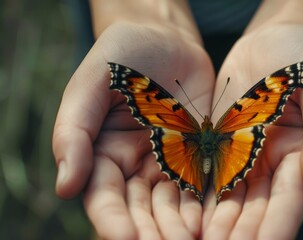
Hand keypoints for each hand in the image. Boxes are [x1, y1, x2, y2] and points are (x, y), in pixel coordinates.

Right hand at [52, 22, 213, 238]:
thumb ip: (73, 131)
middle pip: (139, 209)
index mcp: (103, 153)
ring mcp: (168, 161)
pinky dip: (203, 205)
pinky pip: (200, 184)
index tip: (126, 238)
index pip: (104, 196)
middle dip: (151, 231)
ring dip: (178, 226)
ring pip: (171, 204)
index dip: (112, 220)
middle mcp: (135, 165)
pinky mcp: (197, 154)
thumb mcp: (91, 84)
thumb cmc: (122, 55)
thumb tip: (65, 186)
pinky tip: (208, 221)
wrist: (167, 39)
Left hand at [202, 24, 302, 238]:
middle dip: (238, 235)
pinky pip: (207, 178)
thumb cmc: (302, 58)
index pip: (290, 200)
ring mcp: (243, 159)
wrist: (270, 41)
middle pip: (255, 210)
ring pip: (228, 202)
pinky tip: (182, 217)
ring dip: (214, 227)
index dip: (276, 227)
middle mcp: (271, 166)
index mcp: (301, 156)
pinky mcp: (219, 148)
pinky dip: (196, 201)